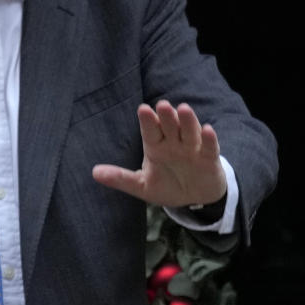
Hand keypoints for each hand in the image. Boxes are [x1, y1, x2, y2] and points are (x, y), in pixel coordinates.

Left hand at [92, 100, 225, 207]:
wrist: (195, 199)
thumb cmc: (167, 186)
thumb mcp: (142, 185)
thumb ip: (121, 178)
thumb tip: (94, 172)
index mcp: (156, 145)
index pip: (150, 130)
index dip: (148, 121)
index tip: (143, 109)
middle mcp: (173, 142)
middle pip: (170, 126)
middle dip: (166, 116)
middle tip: (162, 105)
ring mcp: (192, 149)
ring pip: (189, 131)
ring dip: (187, 121)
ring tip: (183, 109)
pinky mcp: (209, 158)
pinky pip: (209, 147)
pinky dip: (209, 139)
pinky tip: (208, 129)